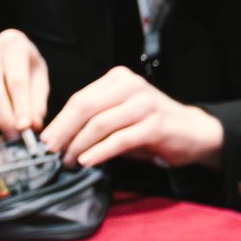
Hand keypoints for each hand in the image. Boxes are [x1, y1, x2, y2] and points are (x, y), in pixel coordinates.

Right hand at [0, 29, 48, 137]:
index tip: (25, 127)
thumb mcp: (38, 79)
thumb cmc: (24, 68)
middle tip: (15, 135)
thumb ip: (37, 103)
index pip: (16, 79)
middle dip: (4, 116)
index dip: (21, 105)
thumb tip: (32, 126)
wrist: (0, 59)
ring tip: (11, 127)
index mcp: (12, 41)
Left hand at [40, 65, 224, 169]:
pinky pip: (119, 139)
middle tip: (51, 151)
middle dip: (64, 131)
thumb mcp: (119, 115)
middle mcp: (131, 86)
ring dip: (79, 145)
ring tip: (68, 161)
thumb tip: (59, 138)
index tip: (45, 139)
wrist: (194, 132)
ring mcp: (144, 104)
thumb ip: (93, 120)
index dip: (60, 121)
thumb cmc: (151, 125)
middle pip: (85, 107)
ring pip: (100, 124)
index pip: (80, 98)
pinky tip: (87, 161)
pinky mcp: (155, 125)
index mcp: (118, 79)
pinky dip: (99, 152)